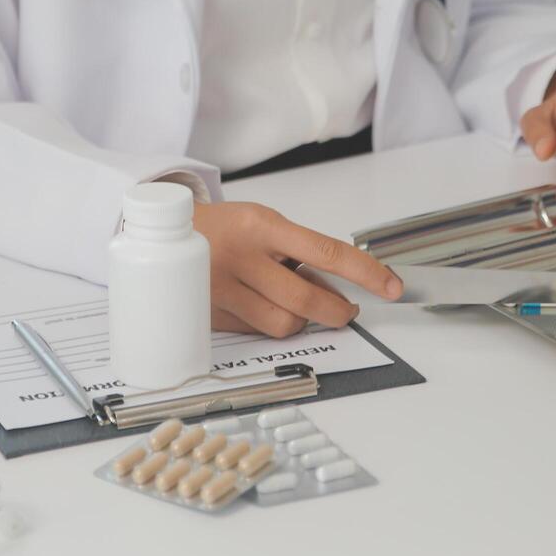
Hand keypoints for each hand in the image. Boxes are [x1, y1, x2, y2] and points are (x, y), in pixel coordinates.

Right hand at [192, 201, 401, 337]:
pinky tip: (266, 305)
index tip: (390, 286)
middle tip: (346, 309)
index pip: (326, 252)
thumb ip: (298, 252)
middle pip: (306, 300)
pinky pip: (258, 332)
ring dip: (303, 320)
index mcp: (261, 226)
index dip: (366, 273)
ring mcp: (225, 290)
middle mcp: (242, 258)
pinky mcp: (213, 315)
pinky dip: (273, 323)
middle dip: (337, 311)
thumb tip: (338, 289)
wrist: (164, 233)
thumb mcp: (263, 224)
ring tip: (297, 302)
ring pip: (284, 324)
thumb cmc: (224, 228)